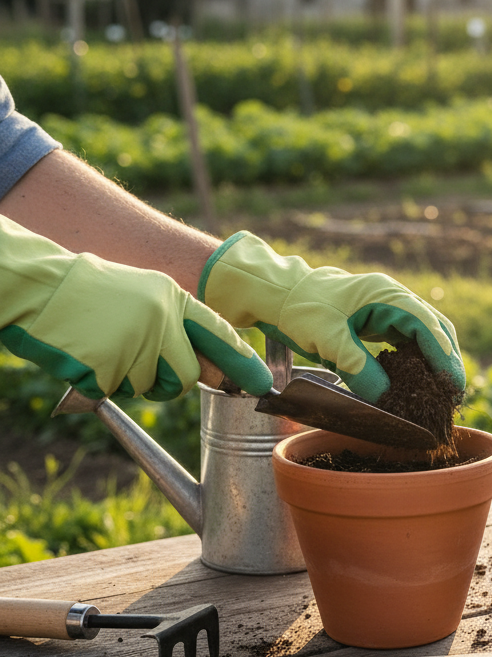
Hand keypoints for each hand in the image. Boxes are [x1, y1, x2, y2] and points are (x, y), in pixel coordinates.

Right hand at [0, 215, 271, 399]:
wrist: (41, 288)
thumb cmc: (93, 294)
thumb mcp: (145, 296)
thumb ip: (178, 327)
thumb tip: (215, 371)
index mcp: (173, 298)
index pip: (219, 334)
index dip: (243, 362)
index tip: (261, 384)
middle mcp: (161, 320)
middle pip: (187, 375)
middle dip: (171, 382)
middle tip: (145, 369)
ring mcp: (135, 343)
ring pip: (150, 387)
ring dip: (130, 379)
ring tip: (107, 348)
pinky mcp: (106, 366)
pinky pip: (114, 391)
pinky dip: (100, 382)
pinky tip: (87, 355)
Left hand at [199, 232, 464, 402]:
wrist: (279, 294)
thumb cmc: (302, 310)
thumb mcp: (329, 341)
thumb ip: (359, 369)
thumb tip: (388, 399)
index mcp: (386, 294)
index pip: (428, 326)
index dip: (444, 357)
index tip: (452, 386)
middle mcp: (393, 298)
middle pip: (435, 329)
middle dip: (446, 362)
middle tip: (453, 397)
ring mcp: (387, 307)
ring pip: (424, 335)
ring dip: (434, 363)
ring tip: (441, 395)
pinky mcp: (378, 320)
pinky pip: (407, 340)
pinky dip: (417, 361)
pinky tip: (417, 382)